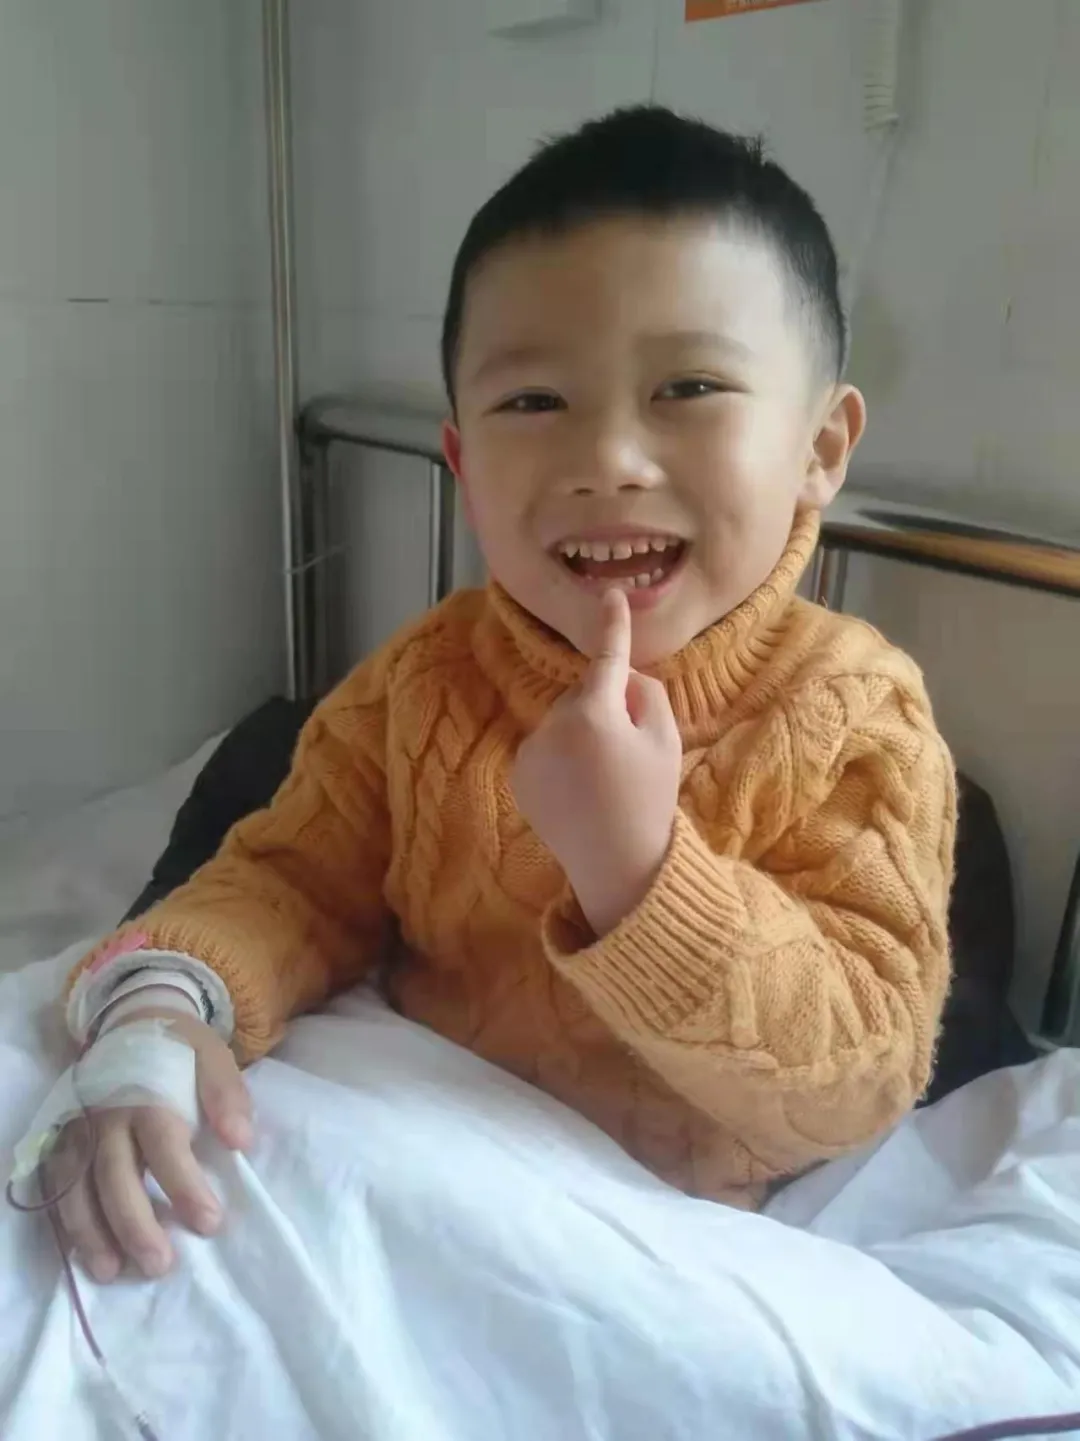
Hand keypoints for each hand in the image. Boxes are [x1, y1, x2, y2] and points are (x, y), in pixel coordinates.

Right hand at [51, 1007, 251, 1281]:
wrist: (134, 1019)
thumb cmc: (179, 1049)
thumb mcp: (213, 1056)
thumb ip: (226, 1095)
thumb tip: (241, 1140)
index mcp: (145, 1093)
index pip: (163, 1145)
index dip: (184, 1185)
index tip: (210, 1222)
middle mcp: (104, 1115)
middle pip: (114, 1175)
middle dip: (135, 1223)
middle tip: (161, 1264)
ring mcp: (78, 1129)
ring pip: (76, 1187)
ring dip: (92, 1233)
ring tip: (112, 1272)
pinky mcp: (61, 1140)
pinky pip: (55, 1186)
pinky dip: (66, 1222)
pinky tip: (83, 1254)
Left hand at [512, 588, 681, 936]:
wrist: (616, 863)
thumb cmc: (649, 799)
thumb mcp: (665, 741)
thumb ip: (646, 695)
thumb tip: (622, 676)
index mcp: (593, 714)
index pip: (607, 659)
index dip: (612, 627)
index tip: (610, 595)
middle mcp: (552, 725)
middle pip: (585, 696)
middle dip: (606, 709)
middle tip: (629, 753)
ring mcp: (530, 751)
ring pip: (564, 722)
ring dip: (582, 734)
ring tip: (604, 779)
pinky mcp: (519, 774)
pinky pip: (546, 747)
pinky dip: (562, 758)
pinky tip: (580, 791)